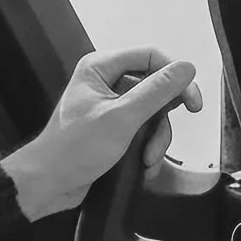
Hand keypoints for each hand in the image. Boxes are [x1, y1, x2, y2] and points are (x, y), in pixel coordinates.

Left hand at [0, 47, 202, 219]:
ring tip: (146, 160)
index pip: (151, 56)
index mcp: (100, 67)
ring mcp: (109, 106)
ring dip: (155, 140)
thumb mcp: (121, 118)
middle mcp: (105, 82)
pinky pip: (142, 129)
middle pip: (154, 87)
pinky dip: (147, 148)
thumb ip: (156, 92)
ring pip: (151, 113)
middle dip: (162, 119)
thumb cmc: (73, 149)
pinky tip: (142, 165)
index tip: (192, 102)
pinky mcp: (113, 127)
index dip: (176, 77)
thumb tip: (185, 69)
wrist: (48, 184)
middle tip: (164, 140)